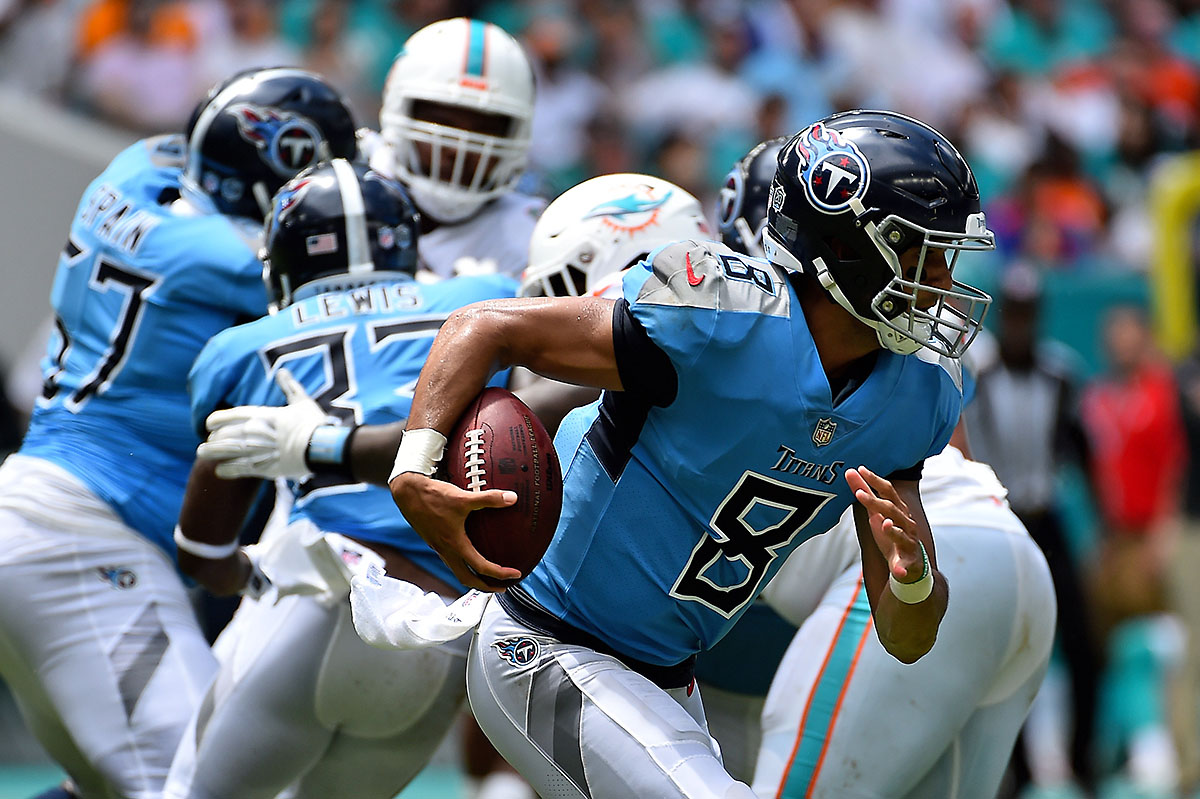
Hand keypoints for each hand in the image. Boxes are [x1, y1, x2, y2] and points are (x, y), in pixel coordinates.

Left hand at [198, 368, 331, 478]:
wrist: (320, 448)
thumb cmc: (313, 423)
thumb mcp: (302, 402)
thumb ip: (290, 387)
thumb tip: (283, 371)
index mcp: (262, 415)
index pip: (231, 416)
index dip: (217, 420)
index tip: (208, 423)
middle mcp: (255, 432)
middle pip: (225, 435)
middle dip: (213, 438)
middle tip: (207, 442)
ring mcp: (257, 451)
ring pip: (227, 452)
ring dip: (212, 453)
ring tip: (202, 454)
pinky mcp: (264, 468)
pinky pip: (239, 469)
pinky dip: (227, 470)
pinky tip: (219, 471)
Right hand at [389, 471, 521, 590]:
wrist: (407, 493)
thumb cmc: (433, 496)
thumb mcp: (463, 497)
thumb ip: (489, 498)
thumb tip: (512, 498)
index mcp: (455, 544)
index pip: (480, 567)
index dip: (500, 574)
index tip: (514, 575)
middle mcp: (446, 550)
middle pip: (466, 579)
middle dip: (485, 587)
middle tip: (502, 587)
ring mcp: (439, 547)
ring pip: (457, 571)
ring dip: (473, 578)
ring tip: (487, 576)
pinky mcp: (434, 541)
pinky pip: (450, 560)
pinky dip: (463, 565)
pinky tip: (469, 553)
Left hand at [846, 466, 924, 581]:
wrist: (910, 563)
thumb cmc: (891, 532)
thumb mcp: (875, 512)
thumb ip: (864, 492)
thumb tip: (850, 472)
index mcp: (898, 510)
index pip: (888, 491)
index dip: (875, 480)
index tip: (860, 470)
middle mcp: (906, 523)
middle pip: (892, 510)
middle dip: (876, 502)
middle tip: (859, 494)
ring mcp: (909, 542)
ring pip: (902, 535)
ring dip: (893, 530)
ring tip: (884, 524)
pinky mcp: (909, 561)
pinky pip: (905, 565)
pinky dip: (902, 567)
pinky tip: (899, 570)